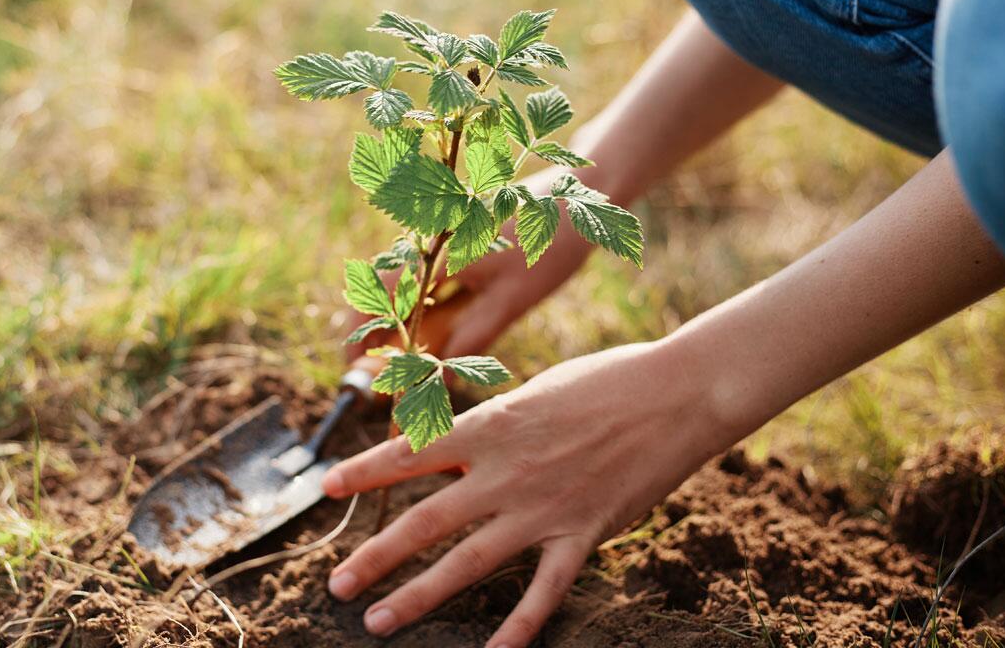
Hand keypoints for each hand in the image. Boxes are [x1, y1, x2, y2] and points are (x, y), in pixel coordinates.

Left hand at [322, 339, 734, 646]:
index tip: (327, 487)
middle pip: (424, 521)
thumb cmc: (606, 381)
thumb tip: (456, 448)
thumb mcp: (534, 393)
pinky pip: (544, 592)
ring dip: (418, 595)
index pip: (410, 453)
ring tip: (378, 621)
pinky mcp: (583, 535)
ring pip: (467, 562)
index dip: (363, 471)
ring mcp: (543, 509)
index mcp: (491, 426)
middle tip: (335, 583)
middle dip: (375, 555)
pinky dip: (518, 627)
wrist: (677, 393)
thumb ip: (493, 429)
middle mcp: (505, 472)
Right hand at [343, 162, 599, 361]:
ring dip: (403, 323)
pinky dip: (426, 306)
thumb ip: (472, 337)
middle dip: (381, 335)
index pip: (378, 291)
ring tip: (415, 364)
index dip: (362, 332)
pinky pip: (429, 276)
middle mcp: (431, 239)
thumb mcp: (513, 299)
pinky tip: (443, 333)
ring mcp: (444, 235)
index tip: (358, 367)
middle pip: (386, 291)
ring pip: (408, 286)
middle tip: (389, 377)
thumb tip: (439, 379)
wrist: (584, 192)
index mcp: (437, 250)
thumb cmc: (552, 243)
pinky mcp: (460, 236)